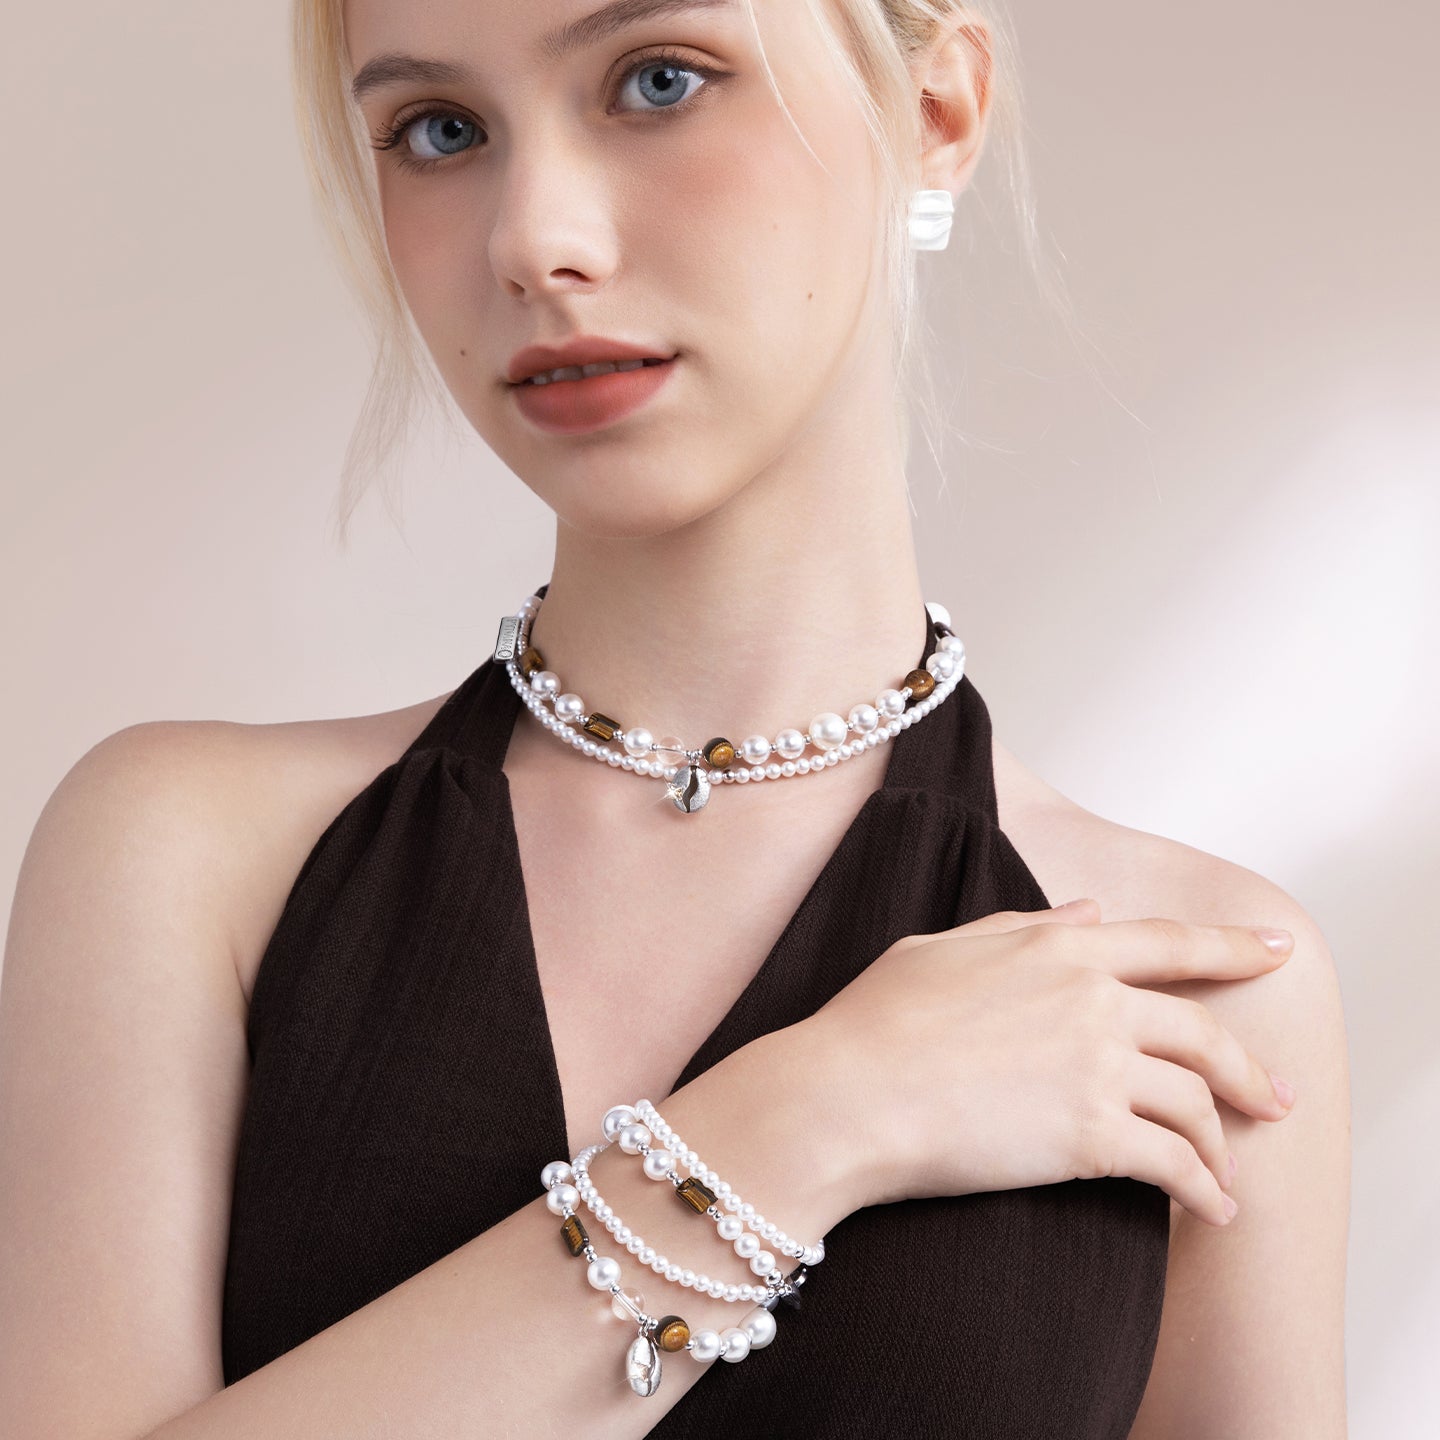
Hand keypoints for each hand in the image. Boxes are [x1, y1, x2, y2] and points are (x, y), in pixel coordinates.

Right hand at [802, 899, 1296, 1226]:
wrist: (849, 1093)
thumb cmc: (877, 1019)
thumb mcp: (944, 947)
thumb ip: (1024, 924)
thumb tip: (1089, 912)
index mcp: (1059, 946)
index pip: (1171, 943)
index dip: (1235, 945)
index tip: (1278, 950)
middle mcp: (1093, 998)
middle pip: (1204, 1033)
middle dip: (1252, 1071)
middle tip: (1278, 1098)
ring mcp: (1097, 1066)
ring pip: (1195, 1103)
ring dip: (1221, 1144)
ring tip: (1226, 1172)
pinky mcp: (1091, 1135)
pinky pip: (1175, 1165)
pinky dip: (1204, 1191)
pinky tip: (1212, 1209)